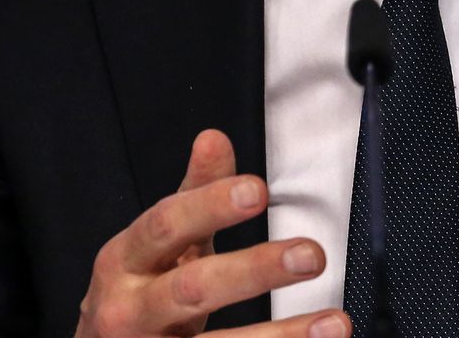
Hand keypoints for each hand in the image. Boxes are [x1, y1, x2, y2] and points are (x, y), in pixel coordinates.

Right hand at [74, 128, 349, 337]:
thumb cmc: (136, 293)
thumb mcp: (155, 245)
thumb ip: (193, 195)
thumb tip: (213, 139)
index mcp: (125, 260)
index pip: (166, 225)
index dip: (209, 205)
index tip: (257, 190)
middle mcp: (129, 309)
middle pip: (193, 289)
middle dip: (254, 271)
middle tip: (310, 255)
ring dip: (280, 335)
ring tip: (333, 323)